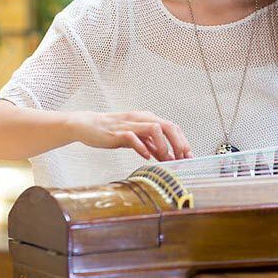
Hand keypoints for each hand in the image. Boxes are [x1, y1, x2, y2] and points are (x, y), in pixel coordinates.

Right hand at [69, 111, 192, 161]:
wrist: (89, 126)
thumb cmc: (113, 132)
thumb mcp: (137, 138)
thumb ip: (152, 146)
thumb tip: (169, 157)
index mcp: (148, 119)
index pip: (172, 127)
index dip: (183, 142)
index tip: (188, 156)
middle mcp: (141, 119)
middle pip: (168, 126)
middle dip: (178, 143)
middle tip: (182, 158)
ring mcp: (130, 124)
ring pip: (154, 128)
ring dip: (163, 145)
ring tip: (163, 158)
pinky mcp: (118, 132)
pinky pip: (133, 138)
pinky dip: (142, 147)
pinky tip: (146, 157)